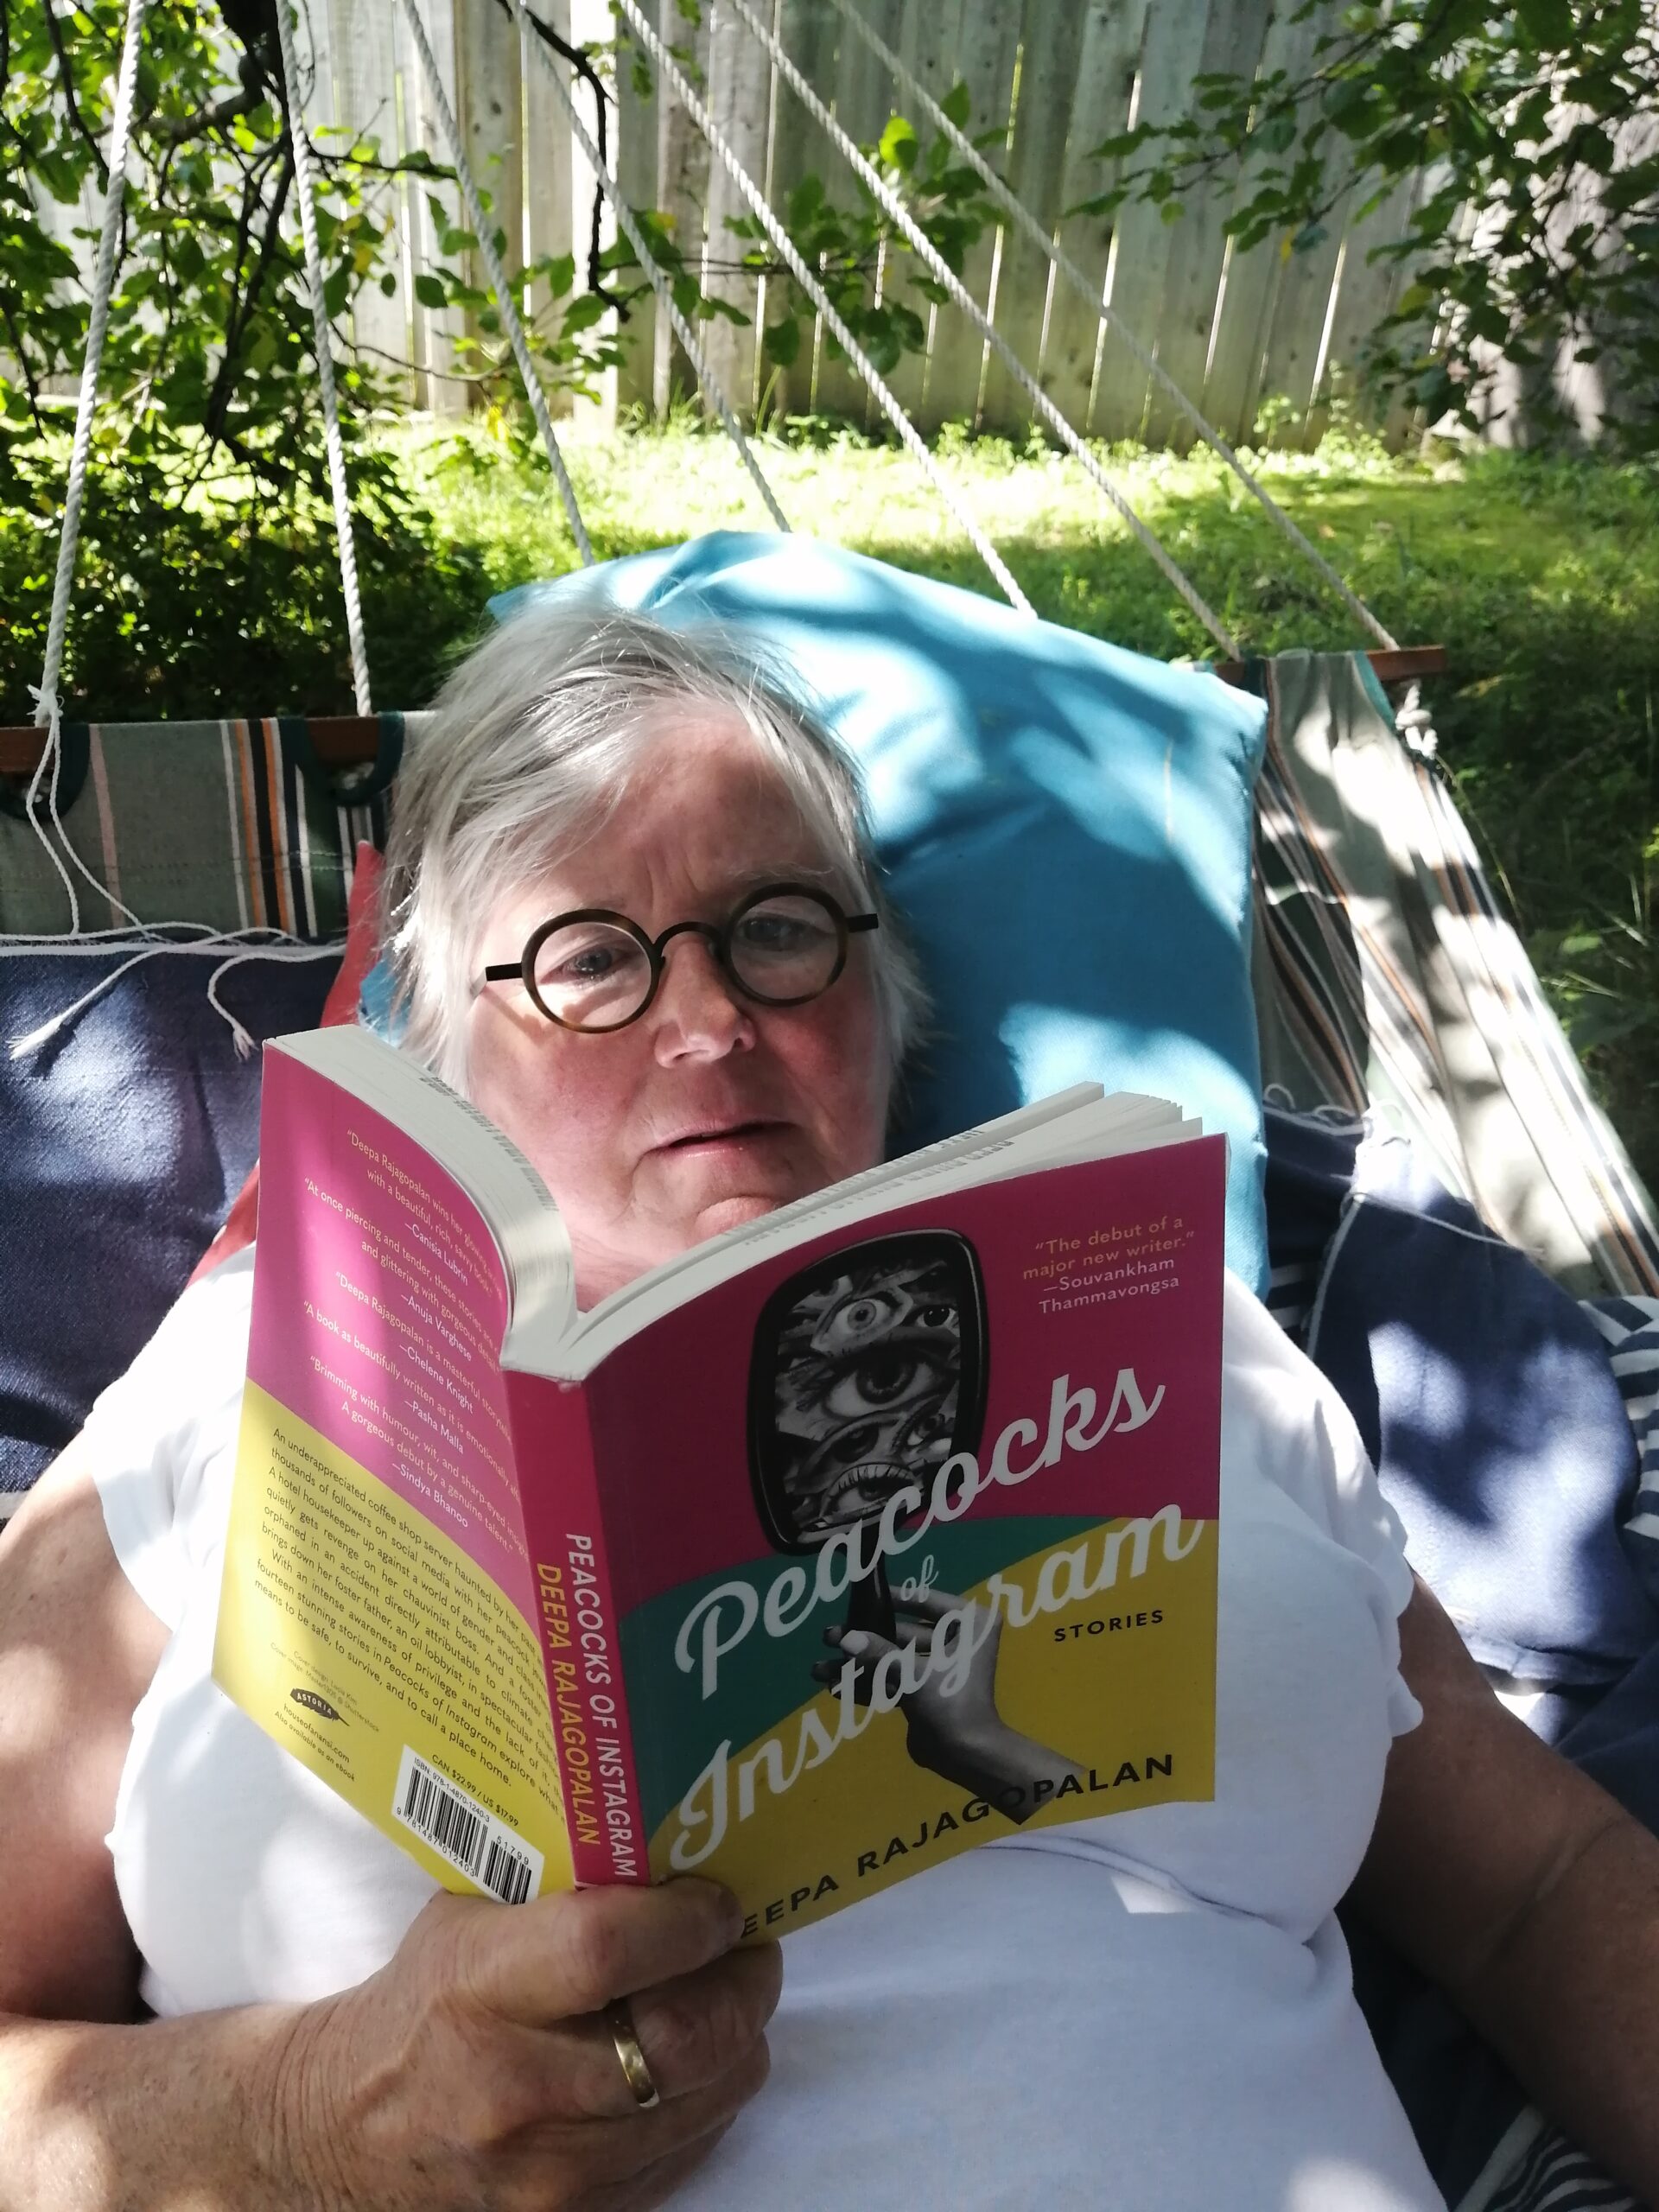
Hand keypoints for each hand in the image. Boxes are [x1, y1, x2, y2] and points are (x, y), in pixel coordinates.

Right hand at [276, 1878, 780, 2211]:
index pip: (607, 1948)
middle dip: (741, 1982)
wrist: (354, 2135)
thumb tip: (673, 1841)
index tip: (718, 1900)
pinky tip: (691, 2059)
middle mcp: (517, 2087)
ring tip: (729, 1995)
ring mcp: (551, 2170)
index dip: (686, 1919)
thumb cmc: (425, 2000)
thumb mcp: (470, 1917)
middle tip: (748, 1947)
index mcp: (479, 1989)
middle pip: (681, 2037)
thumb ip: (563, 1883)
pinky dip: (710, 2097)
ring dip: (739, 2037)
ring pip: (707, 2097)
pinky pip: (690, 2149)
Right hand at [818, 1587, 1081, 1820]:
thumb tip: (845, 1638)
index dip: (893, 1597)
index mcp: (969, 1625)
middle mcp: (957, 1641)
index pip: (926, 1601)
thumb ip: (879, 1655)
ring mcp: (940, 1668)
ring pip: (894, 1659)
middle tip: (829, 1635)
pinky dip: (869, 1685)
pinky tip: (835, 1688)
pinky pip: (895, 1681)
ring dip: (859, 1665)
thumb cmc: (952, 1704)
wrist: (967, 1757)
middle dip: (865, 1638)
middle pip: (903, 1633)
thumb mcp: (914, 1675)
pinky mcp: (927, 1692)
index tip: (863, 1593)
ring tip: (820, 1668)